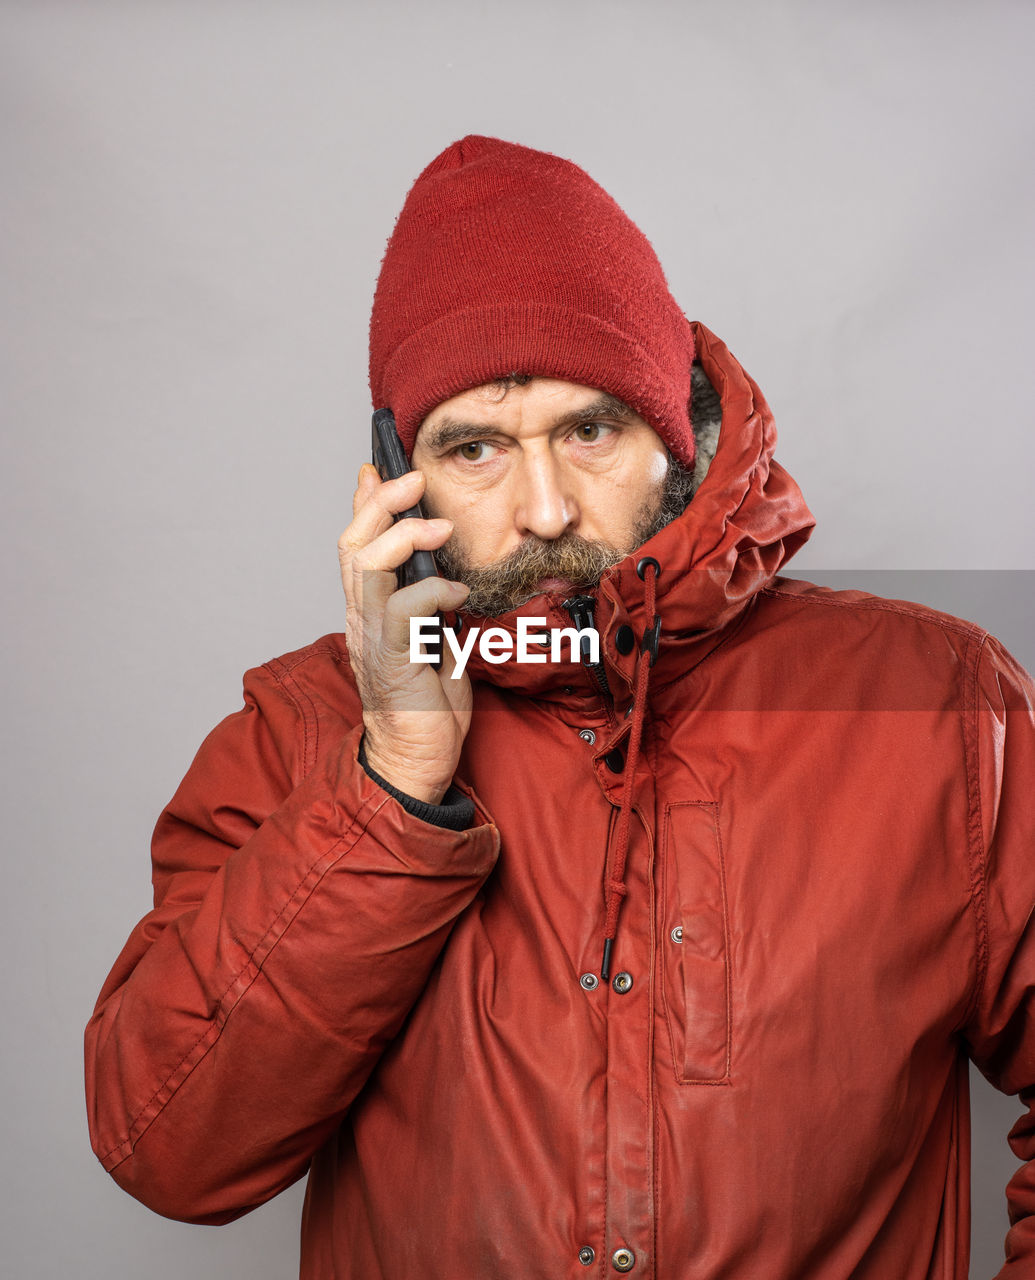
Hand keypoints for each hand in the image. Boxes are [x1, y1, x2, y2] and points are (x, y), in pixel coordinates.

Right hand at [338, 464, 471, 804]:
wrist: (416, 759)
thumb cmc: (427, 704)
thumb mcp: (432, 640)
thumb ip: (428, 605)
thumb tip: (440, 569)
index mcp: (369, 611)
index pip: (357, 545)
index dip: (364, 504)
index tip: (376, 469)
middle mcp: (362, 618)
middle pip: (354, 544)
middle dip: (381, 503)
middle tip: (413, 480)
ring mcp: (373, 638)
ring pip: (368, 565)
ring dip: (403, 536)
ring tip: (439, 526)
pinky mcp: (392, 660)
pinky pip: (403, 609)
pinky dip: (430, 590)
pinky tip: (455, 593)